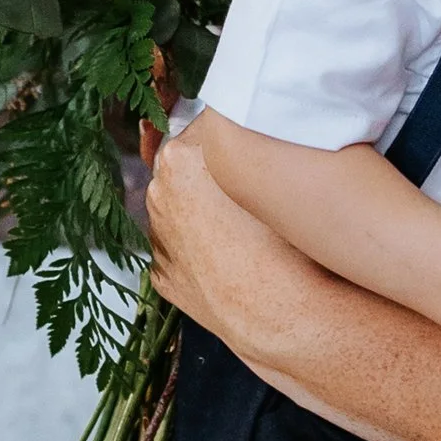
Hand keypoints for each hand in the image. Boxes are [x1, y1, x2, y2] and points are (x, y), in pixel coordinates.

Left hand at [146, 125, 275, 334]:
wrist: (278, 312)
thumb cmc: (283, 242)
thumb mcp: (272, 172)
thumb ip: (248, 145)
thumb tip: (250, 134)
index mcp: (179, 159)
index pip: (207, 129)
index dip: (235, 140)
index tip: (254, 152)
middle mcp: (158, 194)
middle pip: (188, 169)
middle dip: (212, 176)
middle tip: (251, 191)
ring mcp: (157, 237)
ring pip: (181, 211)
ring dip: (203, 213)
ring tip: (244, 231)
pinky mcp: (162, 274)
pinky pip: (181, 250)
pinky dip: (200, 251)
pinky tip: (230, 259)